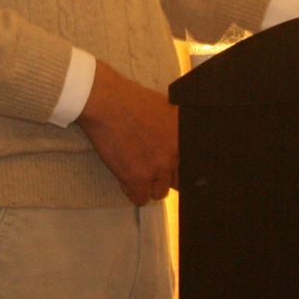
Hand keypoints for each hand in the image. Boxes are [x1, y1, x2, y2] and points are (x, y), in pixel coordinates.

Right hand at [76, 60, 177, 205]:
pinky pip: (140, 199)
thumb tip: (182, 144)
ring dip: (149, 185)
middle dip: (164, 176)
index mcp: (184, 135)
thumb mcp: (167, 107)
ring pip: (159, 193)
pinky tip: (126, 179)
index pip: (192, 167)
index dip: (180, 169)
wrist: (106, 103)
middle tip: (150, 166)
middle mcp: (175, 153)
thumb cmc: (131, 99)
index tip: (173, 170)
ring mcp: (158, 167)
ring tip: (137, 171)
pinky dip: (132, 191)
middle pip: (177, 182)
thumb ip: (179, 127)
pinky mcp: (137, 177)